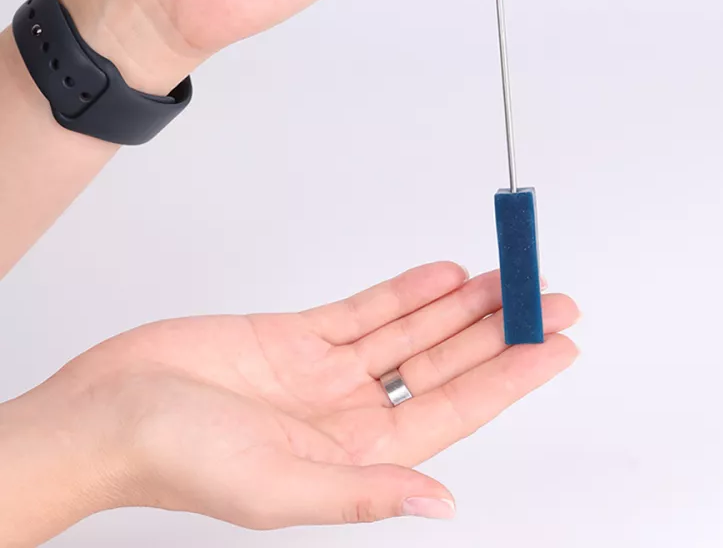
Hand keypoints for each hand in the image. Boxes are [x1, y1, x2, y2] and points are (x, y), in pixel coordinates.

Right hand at [1, 263, 577, 538]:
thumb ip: (363, 492)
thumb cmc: (174, 459)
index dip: (513, 376)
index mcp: (355, 457)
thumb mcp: (277, 488)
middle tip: (552, 298)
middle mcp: (350, 413)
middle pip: (445, 363)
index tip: (558, 345)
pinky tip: (443, 276)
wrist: (106, 412)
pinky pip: (366, 309)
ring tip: (510, 278)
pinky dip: (406, 292)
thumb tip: (439, 504)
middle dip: (502, 330)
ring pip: (413, 330)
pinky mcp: (297, 336)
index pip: (457, 409)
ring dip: (462, 305)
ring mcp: (326, 372)